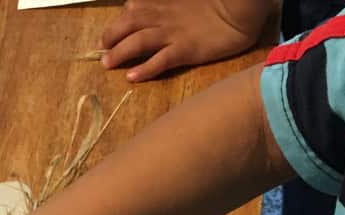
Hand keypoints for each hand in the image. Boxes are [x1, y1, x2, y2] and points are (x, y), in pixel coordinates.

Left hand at [101, 0, 276, 81]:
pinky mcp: (187, 50)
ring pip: (138, 41)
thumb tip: (150, 11)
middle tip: (103, 49)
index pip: (133, 8)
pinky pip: (160, 60)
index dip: (120, 20)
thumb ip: (171, 5)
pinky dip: (144, 69)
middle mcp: (164, 16)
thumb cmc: (219, 2)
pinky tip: (132, 77)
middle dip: (111, 36)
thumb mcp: (189, 0)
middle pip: (128, 24)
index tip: (113, 33)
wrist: (241, 6)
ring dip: (120, 53)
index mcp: (164, 2)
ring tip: (107, 64)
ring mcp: (174, 34)